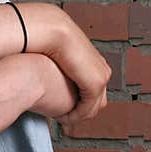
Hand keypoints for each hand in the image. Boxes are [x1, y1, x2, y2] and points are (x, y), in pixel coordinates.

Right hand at [48, 17, 110, 134]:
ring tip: (63, 119)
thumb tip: (50, 77)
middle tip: (65, 118)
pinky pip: (88, 108)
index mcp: (94, 62)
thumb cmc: (49, 42)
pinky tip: (63, 117)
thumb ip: (60, 69)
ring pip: (94, 106)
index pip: (93, 89)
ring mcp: (101, 76)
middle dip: (82, 112)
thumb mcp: (59, 58)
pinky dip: (77, 115)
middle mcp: (102, 69)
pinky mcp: (96, 83)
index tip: (65, 111)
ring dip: (79, 116)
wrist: (51, 32)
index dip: (80, 103)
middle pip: (97, 100)